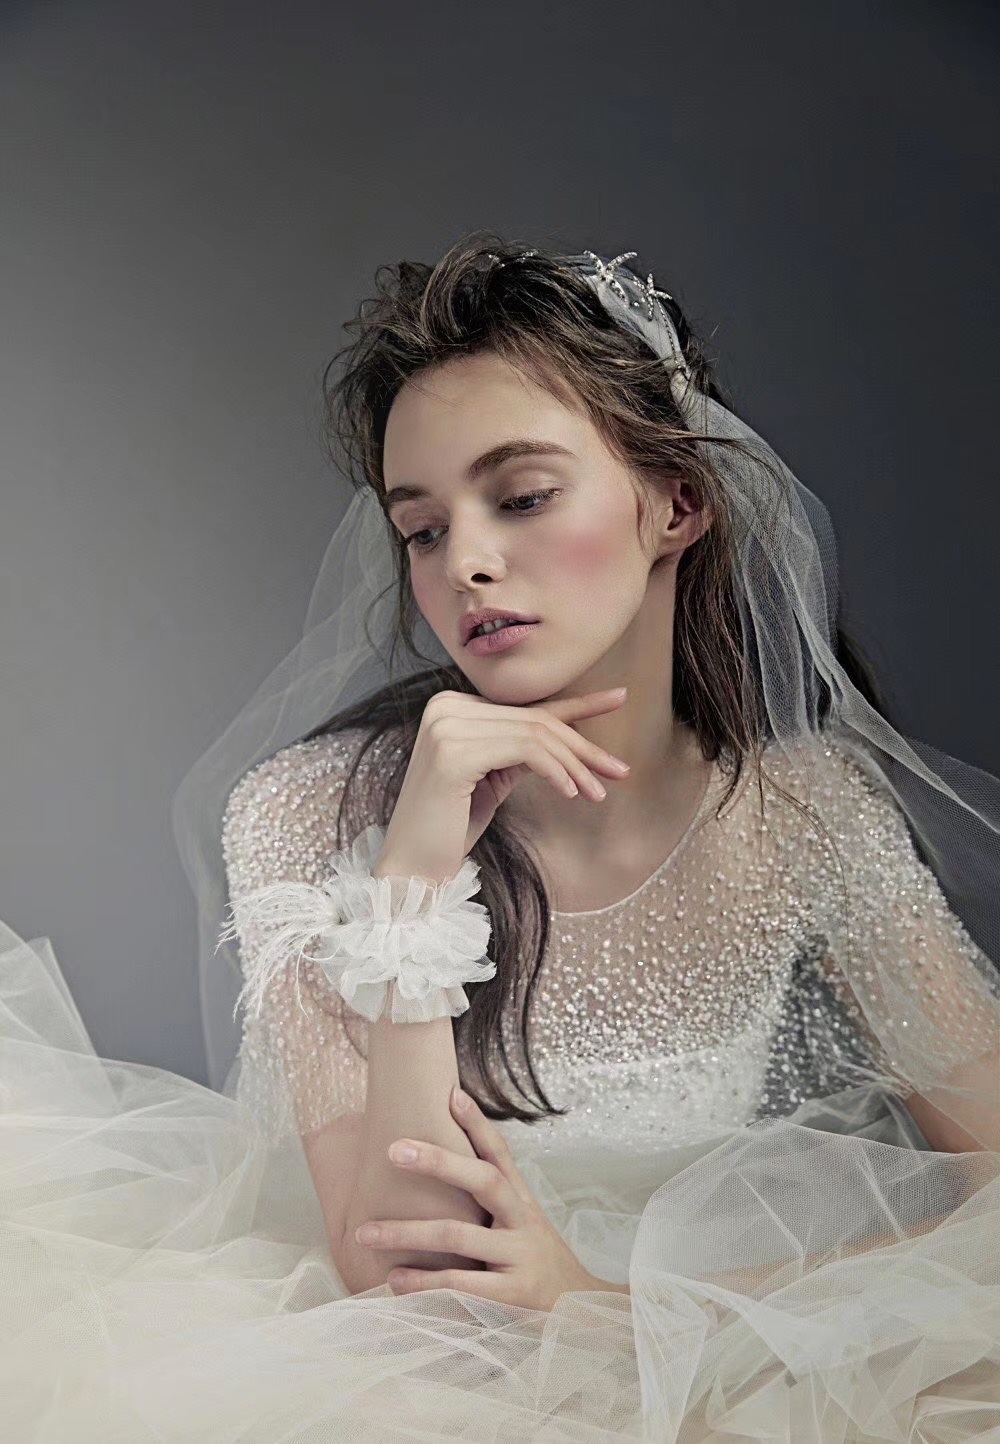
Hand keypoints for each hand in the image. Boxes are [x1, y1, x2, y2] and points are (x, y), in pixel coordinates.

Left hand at [351, 1083, 604, 1311]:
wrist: (582, 1315)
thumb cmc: (536, 1264)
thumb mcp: (523, 1226)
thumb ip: (492, 1203)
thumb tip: (444, 1172)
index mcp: (522, 1202)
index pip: (500, 1154)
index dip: (477, 1123)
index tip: (451, 1094)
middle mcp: (523, 1221)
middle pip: (483, 1180)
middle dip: (438, 1161)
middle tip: (393, 1149)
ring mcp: (520, 1257)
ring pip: (459, 1235)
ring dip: (408, 1232)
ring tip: (366, 1233)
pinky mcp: (514, 1296)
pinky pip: (463, 1286)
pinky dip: (425, 1283)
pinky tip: (396, 1281)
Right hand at [374, 686, 630, 883]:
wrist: (411, 869)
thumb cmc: (451, 828)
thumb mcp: (495, 778)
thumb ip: (522, 750)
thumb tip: (571, 739)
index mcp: (452, 707)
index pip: (527, 707)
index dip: (578, 705)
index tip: (619, 698)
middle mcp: (445, 707)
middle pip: (535, 720)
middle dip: (583, 747)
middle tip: (619, 770)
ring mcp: (446, 726)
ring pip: (535, 735)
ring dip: (575, 766)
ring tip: (597, 793)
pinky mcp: (453, 751)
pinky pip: (524, 751)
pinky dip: (555, 770)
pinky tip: (571, 792)